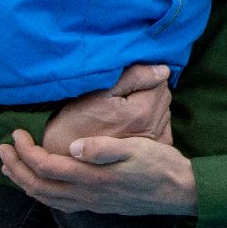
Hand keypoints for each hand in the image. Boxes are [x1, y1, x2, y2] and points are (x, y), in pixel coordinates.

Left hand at [0, 129, 196, 215]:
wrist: (179, 191)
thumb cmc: (160, 165)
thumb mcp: (136, 149)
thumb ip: (103, 148)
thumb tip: (74, 146)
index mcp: (91, 177)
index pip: (45, 166)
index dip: (24, 151)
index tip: (16, 134)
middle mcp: (85, 194)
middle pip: (37, 185)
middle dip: (15, 167)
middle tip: (2, 149)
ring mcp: (90, 203)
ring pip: (44, 197)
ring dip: (23, 182)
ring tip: (10, 167)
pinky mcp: (96, 206)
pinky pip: (57, 204)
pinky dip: (40, 194)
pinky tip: (40, 186)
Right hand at [41, 63, 172, 154]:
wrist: (63, 158)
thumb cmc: (75, 122)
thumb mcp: (98, 93)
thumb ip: (133, 77)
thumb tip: (163, 70)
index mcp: (142, 112)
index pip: (161, 80)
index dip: (144, 76)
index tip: (125, 83)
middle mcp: (152, 129)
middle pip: (163, 96)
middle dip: (149, 91)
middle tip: (123, 96)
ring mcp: (153, 143)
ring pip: (163, 111)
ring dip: (150, 107)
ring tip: (125, 111)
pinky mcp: (150, 153)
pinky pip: (163, 129)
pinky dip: (153, 123)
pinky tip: (134, 125)